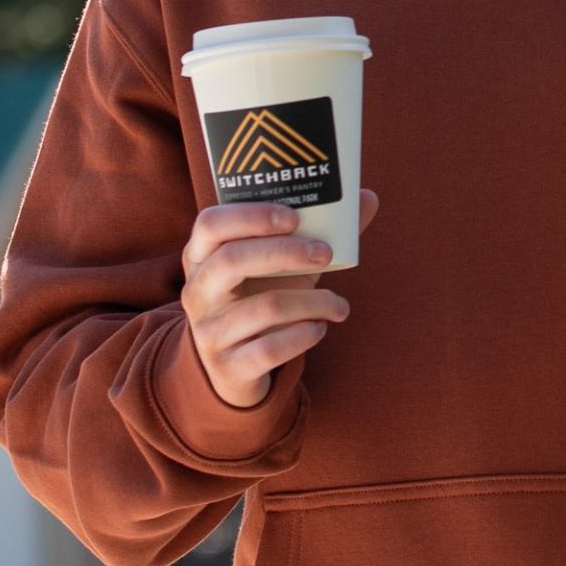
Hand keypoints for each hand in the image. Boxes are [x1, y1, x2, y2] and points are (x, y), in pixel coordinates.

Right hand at [181, 194, 376, 408]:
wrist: (235, 368)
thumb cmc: (259, 300)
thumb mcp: (281, 267)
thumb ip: (317, 234)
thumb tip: (368, 197)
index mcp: (201, 257)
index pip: (210, 223)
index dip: (250, 215)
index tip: (293, 217)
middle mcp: (197, 292)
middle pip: (231, 260)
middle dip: (286, 252)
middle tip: (325, 252)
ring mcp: (209, 332)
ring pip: (264, 307)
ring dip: (314, 302)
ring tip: (339, 305)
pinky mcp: (229, 367)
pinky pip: (271, 348)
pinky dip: (305, 335)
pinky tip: (319, 328)